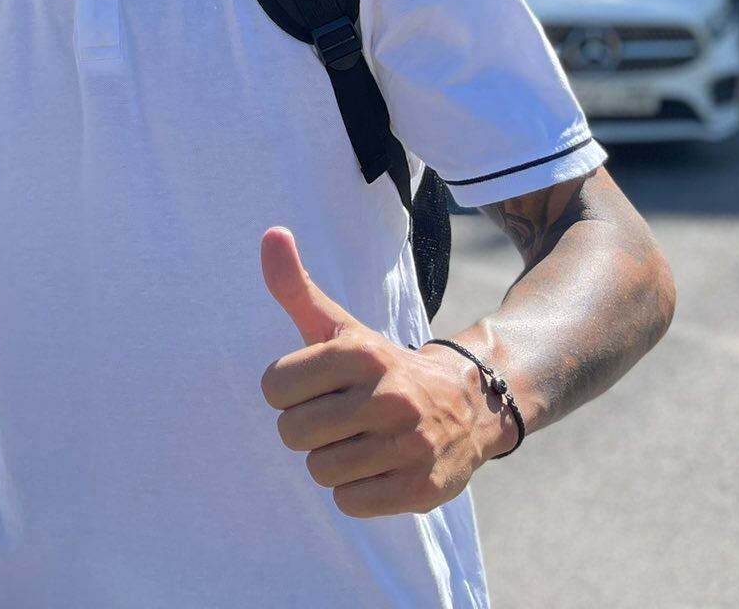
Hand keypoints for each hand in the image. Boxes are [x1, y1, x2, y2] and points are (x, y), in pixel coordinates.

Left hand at [258, 226, 506, 517]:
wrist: (468, 403)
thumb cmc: (379, 367)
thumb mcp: (340, 326)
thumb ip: (294, 286)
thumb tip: (270, 233)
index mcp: (360, 352)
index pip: (273, 388)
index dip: (288, 393)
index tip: (318, 387)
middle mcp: (388, 396)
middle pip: (292, 433)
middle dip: (307, 430)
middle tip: (340, 419)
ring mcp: (409, 444)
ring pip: (320, 471)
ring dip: (332, 462)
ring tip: (361, 443)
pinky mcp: (421, 487)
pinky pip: (349, 503)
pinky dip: (356, 492)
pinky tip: (378, 469)